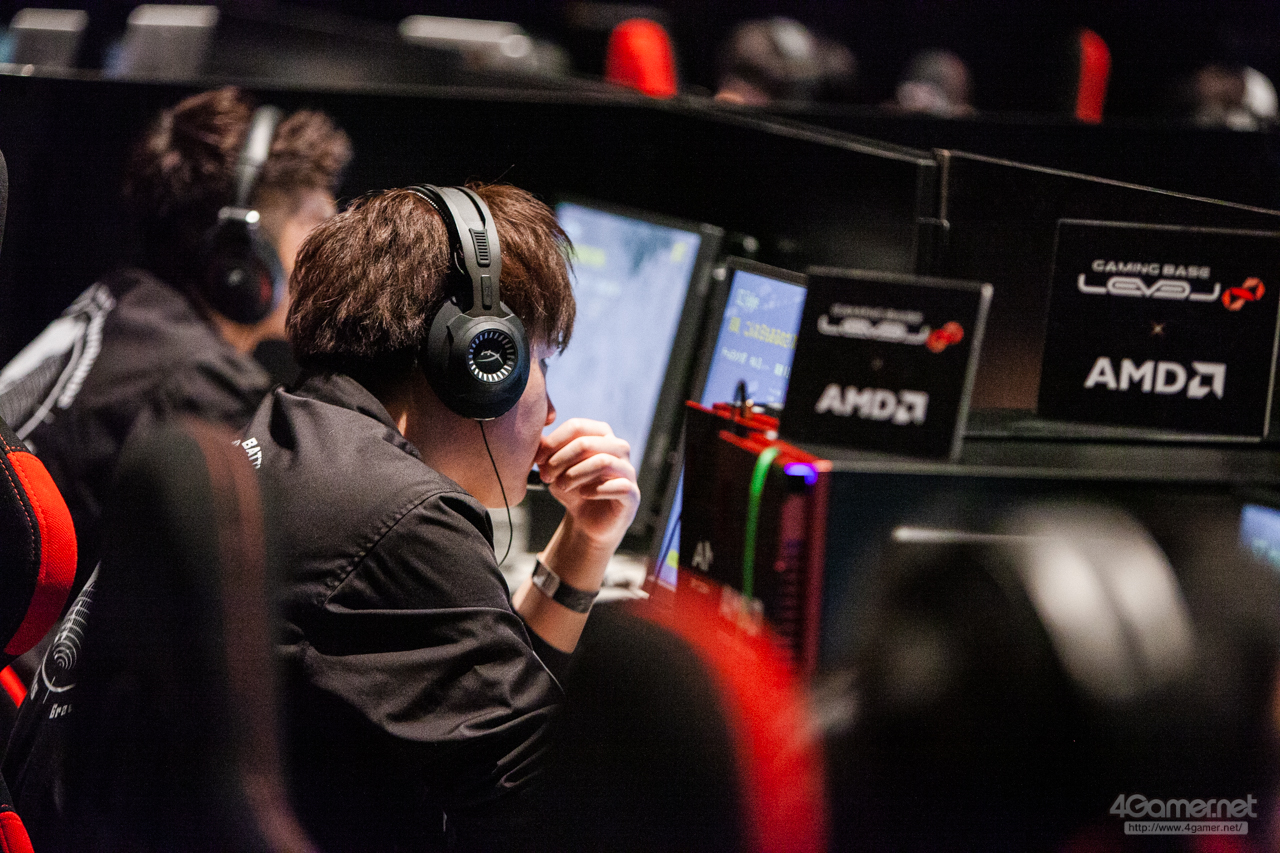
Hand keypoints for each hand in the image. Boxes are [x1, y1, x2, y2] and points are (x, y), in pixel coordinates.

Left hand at [534, 418, 639, 549]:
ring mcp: (628, 471)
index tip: (538, 458)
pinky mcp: (633, 495)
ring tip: (562, 485)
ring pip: (604, 462)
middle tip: (546, 476)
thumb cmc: (572, 489)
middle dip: (561, 459)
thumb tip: (537, 440)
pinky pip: (619, 486)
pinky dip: (597, 490)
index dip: (554, 442)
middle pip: (587, 443)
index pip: (577, 426)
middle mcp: (619, 448)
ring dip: (575, 474)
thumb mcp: (554, 469)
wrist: (586, 522)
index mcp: (601, 435)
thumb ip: (546, 452)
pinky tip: (583, 494)